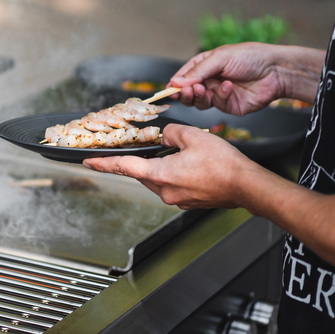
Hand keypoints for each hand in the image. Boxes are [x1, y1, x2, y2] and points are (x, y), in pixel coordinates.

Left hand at [82, 124, 255, 209]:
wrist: (245, 186)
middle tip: (144, 147)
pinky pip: (173, 184)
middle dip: (141, 160)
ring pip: (158, 178)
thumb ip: (171, 132)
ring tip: (178, 152)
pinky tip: (189, 163)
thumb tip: (166, 135)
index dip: (104, 164)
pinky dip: (174, 173)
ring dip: (161, 165)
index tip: (89, 162)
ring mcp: (177, 199)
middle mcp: (165, 191)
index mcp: (160, 175)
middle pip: (142, 173)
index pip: (124, 168)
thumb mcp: (192, 136)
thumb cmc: (223, 164)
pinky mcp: (188, 201)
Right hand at [169, 43, 287, 115]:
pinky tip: (228, 87)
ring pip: (201, 102)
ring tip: (204, 88)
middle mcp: (211, 80)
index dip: (177, 83)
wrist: (275, 70)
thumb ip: (197, 72)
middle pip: (189, 92)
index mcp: (205, 65)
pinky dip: (221, 96)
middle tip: (188, 91)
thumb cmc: (250, 57)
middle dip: (186, 93)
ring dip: (200, 96)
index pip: (184, 76)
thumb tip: (175, 82)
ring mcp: (220, 94)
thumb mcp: (220, 58)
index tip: (171, 89)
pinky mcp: (230, 106)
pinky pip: (218, 105)